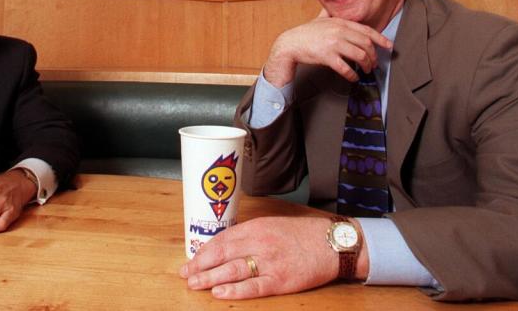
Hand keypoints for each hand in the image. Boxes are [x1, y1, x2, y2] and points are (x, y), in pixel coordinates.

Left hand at [180, 216, 350, 298]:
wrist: (331, 243)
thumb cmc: (303, 234)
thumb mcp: (273, 225)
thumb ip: (250, 234)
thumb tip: (226, 246)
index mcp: (256, 227)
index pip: (222, 239)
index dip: (203, 251)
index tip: (190, 260)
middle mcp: (260, 242)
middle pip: (223, 254)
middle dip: (200, 265)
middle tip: (185, 274)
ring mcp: (269, 262)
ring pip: (233, 270)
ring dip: (210, 277)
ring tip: (195, 284)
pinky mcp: (280, 280)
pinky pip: (253, 287)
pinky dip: (234, 290)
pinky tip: (219, 293)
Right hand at [263, 9, 391, 86]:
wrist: (290, 43)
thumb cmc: (305, 33)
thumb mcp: (319, 19)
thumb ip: (329, 13)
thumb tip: (332, 7)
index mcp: (340, 22)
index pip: (366, 30)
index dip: (380, 39)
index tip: (388, 46)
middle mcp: (339, 31)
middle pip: (366, 44)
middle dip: (373, 56)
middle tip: (374, 63)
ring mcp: (333, 44)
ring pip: (359, 56)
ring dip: (366, 65)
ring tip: (366, 70)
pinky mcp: (327, 57)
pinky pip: (345, 68)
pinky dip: (352, 74)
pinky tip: (354, 77)